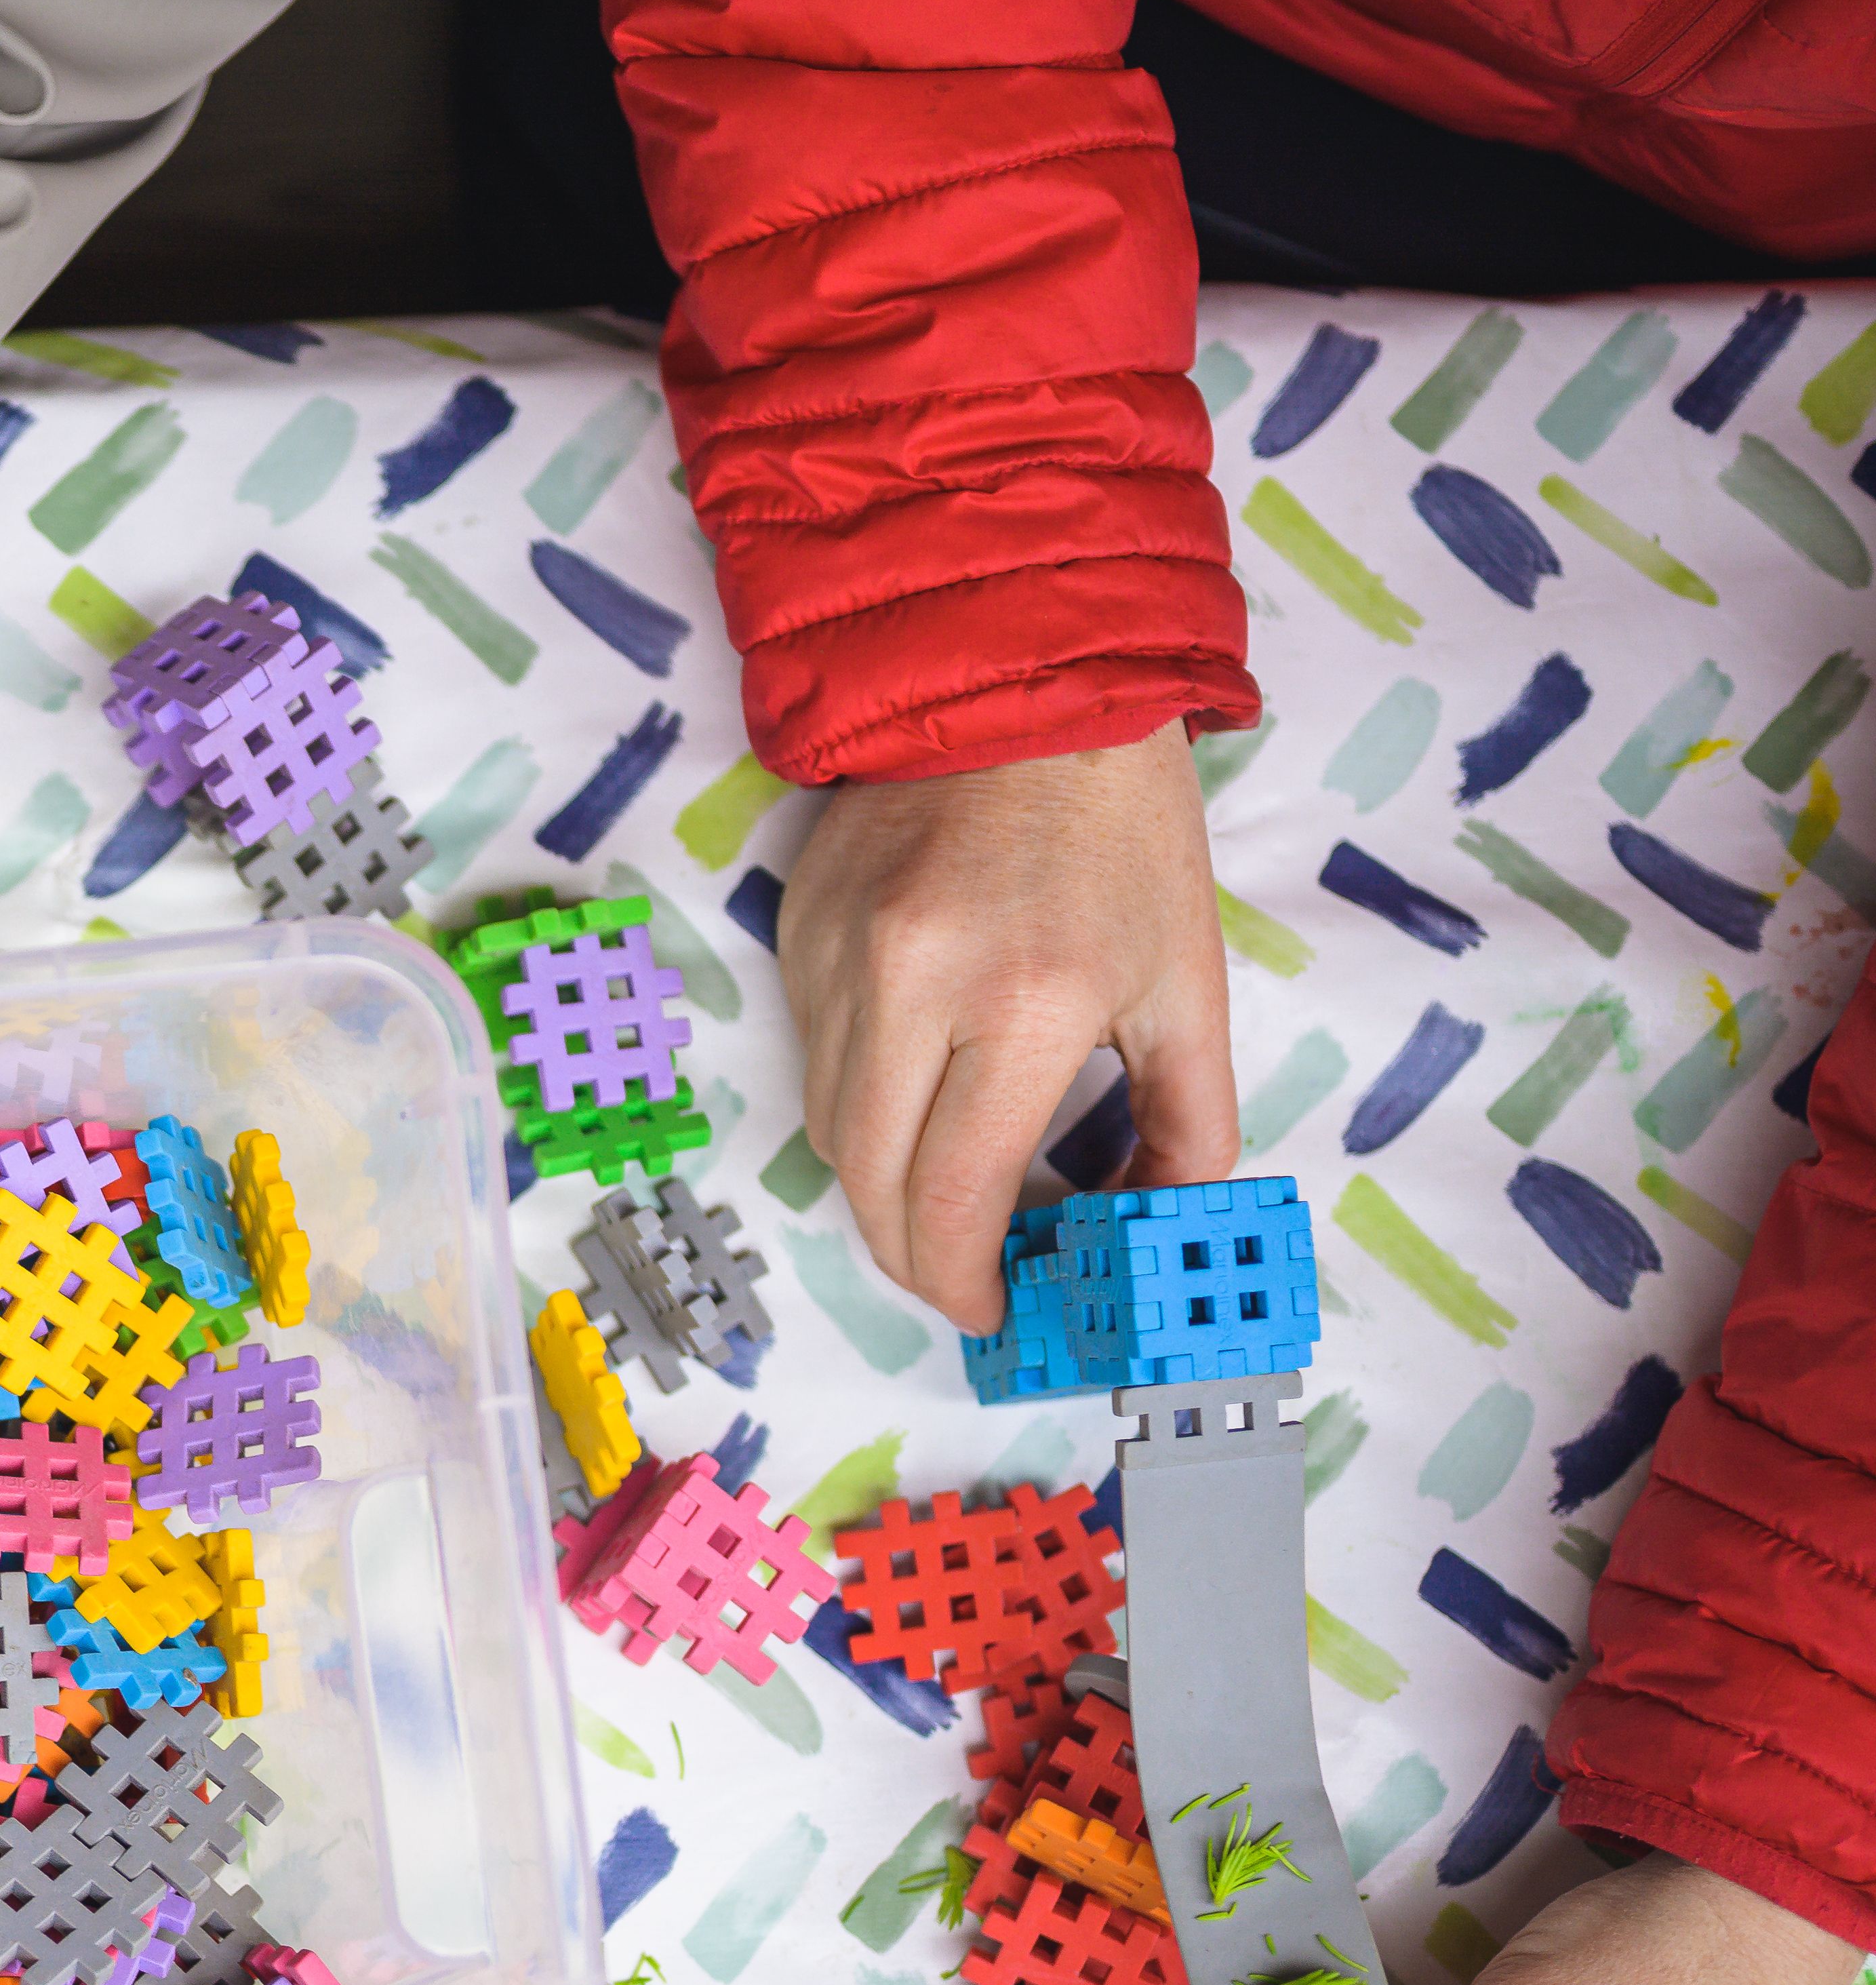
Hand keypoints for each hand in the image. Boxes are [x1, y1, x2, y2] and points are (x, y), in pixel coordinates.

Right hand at [777, 724, 1237, 1332]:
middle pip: (871, 1187)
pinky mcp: (795, 930)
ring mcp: (835, 958)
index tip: (998, 1307)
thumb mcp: (1188, 980)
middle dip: (917, 1258)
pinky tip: (917, 1081)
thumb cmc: (1122, 830)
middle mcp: (908, 988)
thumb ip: (1188, 1120)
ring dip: (884, 1185)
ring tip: (948, 1187)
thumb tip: (1161, 1225)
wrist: (1020, 678)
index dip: (966, 1283)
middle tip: (968, 1275)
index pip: (953, 1201)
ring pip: (830, 1131)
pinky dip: (861, 1098)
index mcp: (1024, 1005)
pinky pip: (813, 1056)